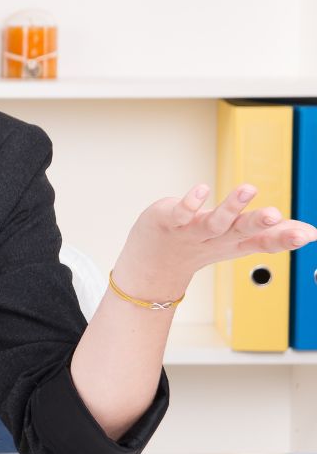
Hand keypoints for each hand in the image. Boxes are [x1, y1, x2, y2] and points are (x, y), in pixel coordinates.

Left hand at [115, 182, 316, 298]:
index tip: (307, 234)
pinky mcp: (171, 221)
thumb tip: (312, 233)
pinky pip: (181, 213)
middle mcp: (217, 239)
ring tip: (248, 189)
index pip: (264, 242)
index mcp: (236, 243)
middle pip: (240, 231)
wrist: (153, 265)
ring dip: (230, 207)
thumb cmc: (200, 246)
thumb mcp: (239, 241)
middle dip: (258, 223)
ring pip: (214, 222)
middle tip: (275, 214)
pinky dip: (190, 202)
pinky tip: (202, 189)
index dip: (284, 239)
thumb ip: (273, 235)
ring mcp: (193, 232)